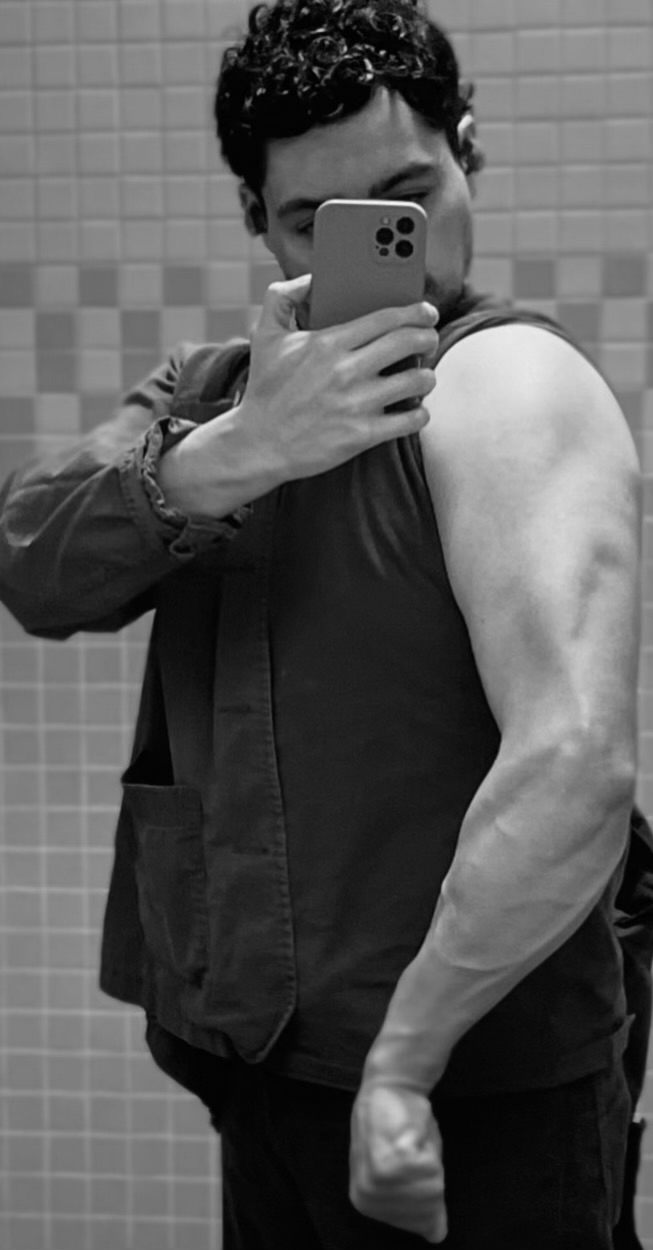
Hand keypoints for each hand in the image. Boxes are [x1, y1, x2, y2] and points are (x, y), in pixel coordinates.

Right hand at [238, 273, 438, 481]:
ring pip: (417, 381)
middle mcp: (346, 370)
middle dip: (429, 337)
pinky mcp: (362, 435)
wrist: (258, 444)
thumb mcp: (264, 336)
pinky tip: (414, 410)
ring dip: (427, 376)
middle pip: (408, 342)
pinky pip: (410, 420)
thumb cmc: (265, 389)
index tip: (427, 311)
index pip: (386, 318)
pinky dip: (419, 414)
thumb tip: (310, 279)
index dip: (415, 311)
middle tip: (430, 339)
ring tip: (422, 377)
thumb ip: (282, 297)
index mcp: (327, 342)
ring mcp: (356, 404)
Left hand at [349, 1080, 447, 1243]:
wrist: (391, 1087)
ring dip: (431, 1161)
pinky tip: (411, 1135)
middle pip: (429, 1207)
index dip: (430, 1191)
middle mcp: (367, 1199)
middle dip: (432, 1175)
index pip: (422, 1223)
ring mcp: (376, 1182)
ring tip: (412, 1143)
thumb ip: (423, 1205)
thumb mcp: (411, 1172)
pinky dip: (429, 1149)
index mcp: (366, 1204)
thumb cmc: (403, 1128)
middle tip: (413, 1150)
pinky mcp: (389, 1162)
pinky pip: (432, 1169)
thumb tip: (437, 1234)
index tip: (413, 1163)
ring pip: (433, 1190)